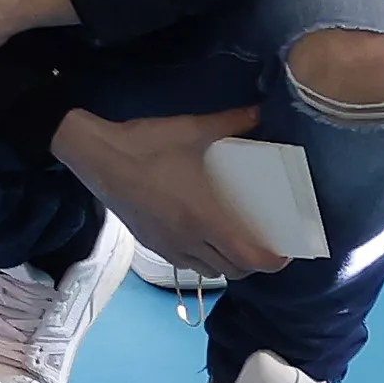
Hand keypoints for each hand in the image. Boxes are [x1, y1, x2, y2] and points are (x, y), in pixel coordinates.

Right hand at [47, 103, 288, 280]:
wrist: (97, 156)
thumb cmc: (148, 145)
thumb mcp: (192, 128)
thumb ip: (231, 122)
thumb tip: (261, 111)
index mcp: (205, 218)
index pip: (249, 258)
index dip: (273, 260)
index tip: (285, 248)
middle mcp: (189, 241)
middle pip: (234, 271)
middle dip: (254, 262)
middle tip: (263, 240)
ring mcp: (168, 246)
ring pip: (210, 271)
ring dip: (227, 263)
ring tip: (234, 240)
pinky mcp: (151, 244)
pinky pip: (187, 263)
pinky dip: (203, 258)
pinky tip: (201, 234)